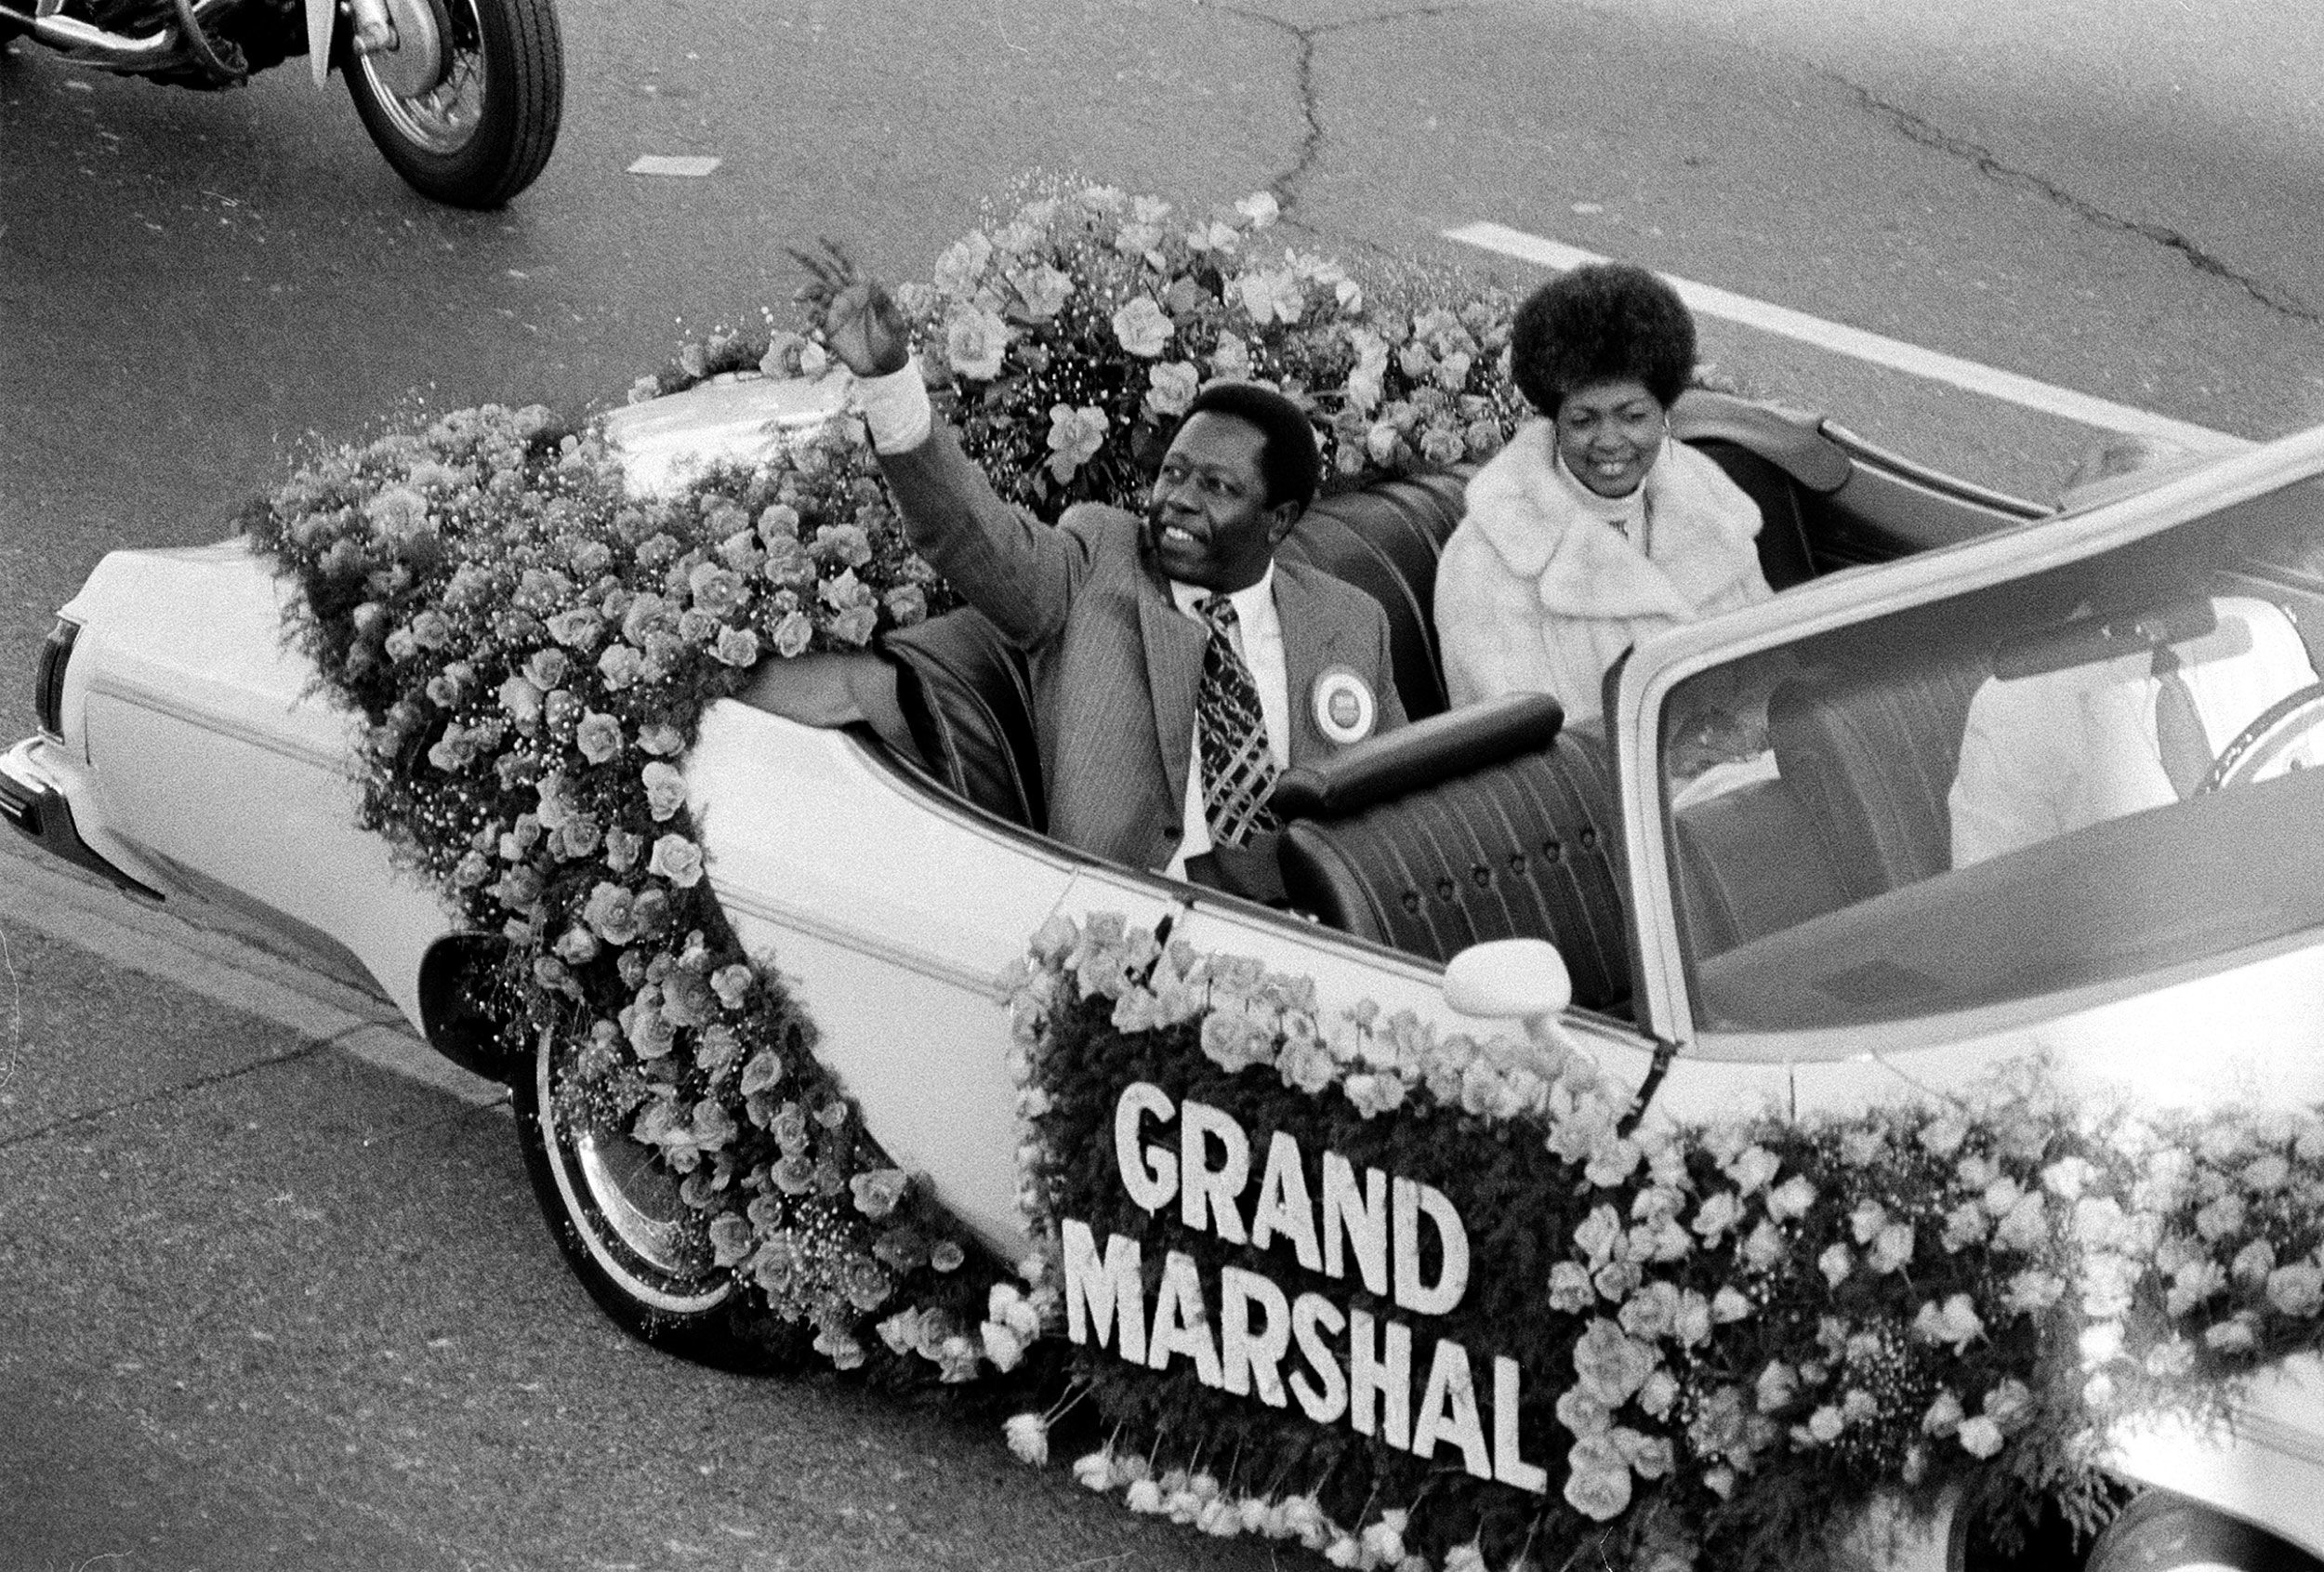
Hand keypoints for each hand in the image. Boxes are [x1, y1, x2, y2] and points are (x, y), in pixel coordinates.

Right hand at [790, 239, 910, 377]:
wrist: (882, 366)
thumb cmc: (893, 341)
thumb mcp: (893, 322)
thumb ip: (883, 302)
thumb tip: (875, 280)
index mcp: (863, 287)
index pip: (847, 263)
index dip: (835, 249)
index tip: (821, 236)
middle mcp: (846, 294)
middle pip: (824, 271)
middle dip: (807, 259)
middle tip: (788, 247)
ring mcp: (836, 310)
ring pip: (816, 292)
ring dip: (806, 291)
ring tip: (797, 297)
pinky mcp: (829, 327)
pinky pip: (815, 316)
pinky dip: (810, 316)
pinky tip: (810, 321)